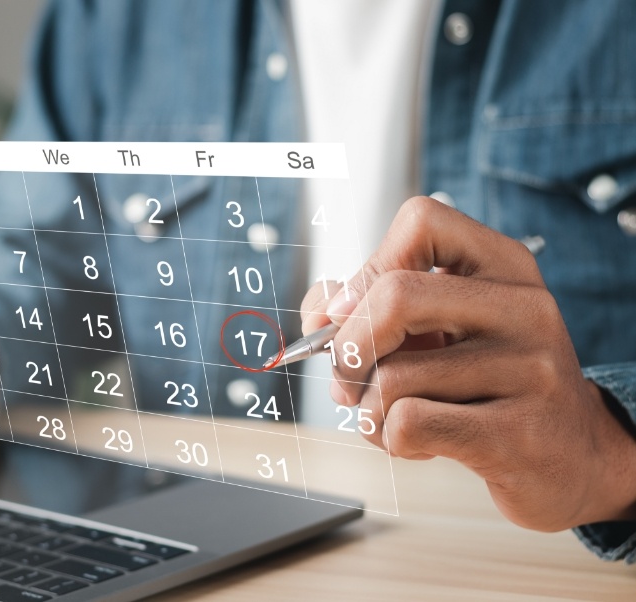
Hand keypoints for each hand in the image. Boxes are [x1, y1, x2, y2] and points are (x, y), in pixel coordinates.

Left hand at [301, 196, 635, 530]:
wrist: (572, 452)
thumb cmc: (490, 381)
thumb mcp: (446, 326)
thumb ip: (375, 303)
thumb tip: (318, 314)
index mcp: (504, 265)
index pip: (420, 221)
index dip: (366, 268)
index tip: (346, 315)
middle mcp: (524, 307)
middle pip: (395, 297)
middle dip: (349, 347)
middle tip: (348, 377)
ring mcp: (529, 369)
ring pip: (393, 377)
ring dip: (368, 407)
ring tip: (391, 416)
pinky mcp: (518, 433)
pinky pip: (408, 424)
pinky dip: (388, 438)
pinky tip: (417, 443)